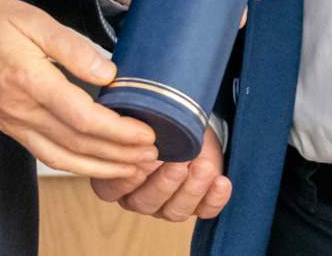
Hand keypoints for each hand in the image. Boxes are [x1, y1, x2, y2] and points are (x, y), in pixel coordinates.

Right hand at [0, 0, 156, 177]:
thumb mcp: (33, 19)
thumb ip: (73, 47)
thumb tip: (109, 70)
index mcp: (31, 81)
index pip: (85, 119)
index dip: (120, 132)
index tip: (147, 132)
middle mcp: (22, 110)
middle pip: (79, 145)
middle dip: (120, 155)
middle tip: (152, 154)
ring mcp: (13, 123)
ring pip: (62, 158)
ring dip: (100, 167)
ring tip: (131, 167)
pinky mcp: (7, 127)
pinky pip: (44, 154)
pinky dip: (73, 165)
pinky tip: (92, 163)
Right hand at [91, 125, 230, 221]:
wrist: (188, 123)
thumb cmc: (160, 121)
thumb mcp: (144, 120)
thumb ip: (134, 127)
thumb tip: (136, 129)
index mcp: (118, 177)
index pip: (111, 189)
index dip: (124, 180)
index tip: (140, 160)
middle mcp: (139, 197)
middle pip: (144, 203)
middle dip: (163, 183)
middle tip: (177, 163)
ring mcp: (167, 205)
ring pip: (175, 211)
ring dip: (191, 190)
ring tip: (203, 168)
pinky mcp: (196, 206)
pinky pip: (205, 211)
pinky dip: (215, 199)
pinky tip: (221, 182)